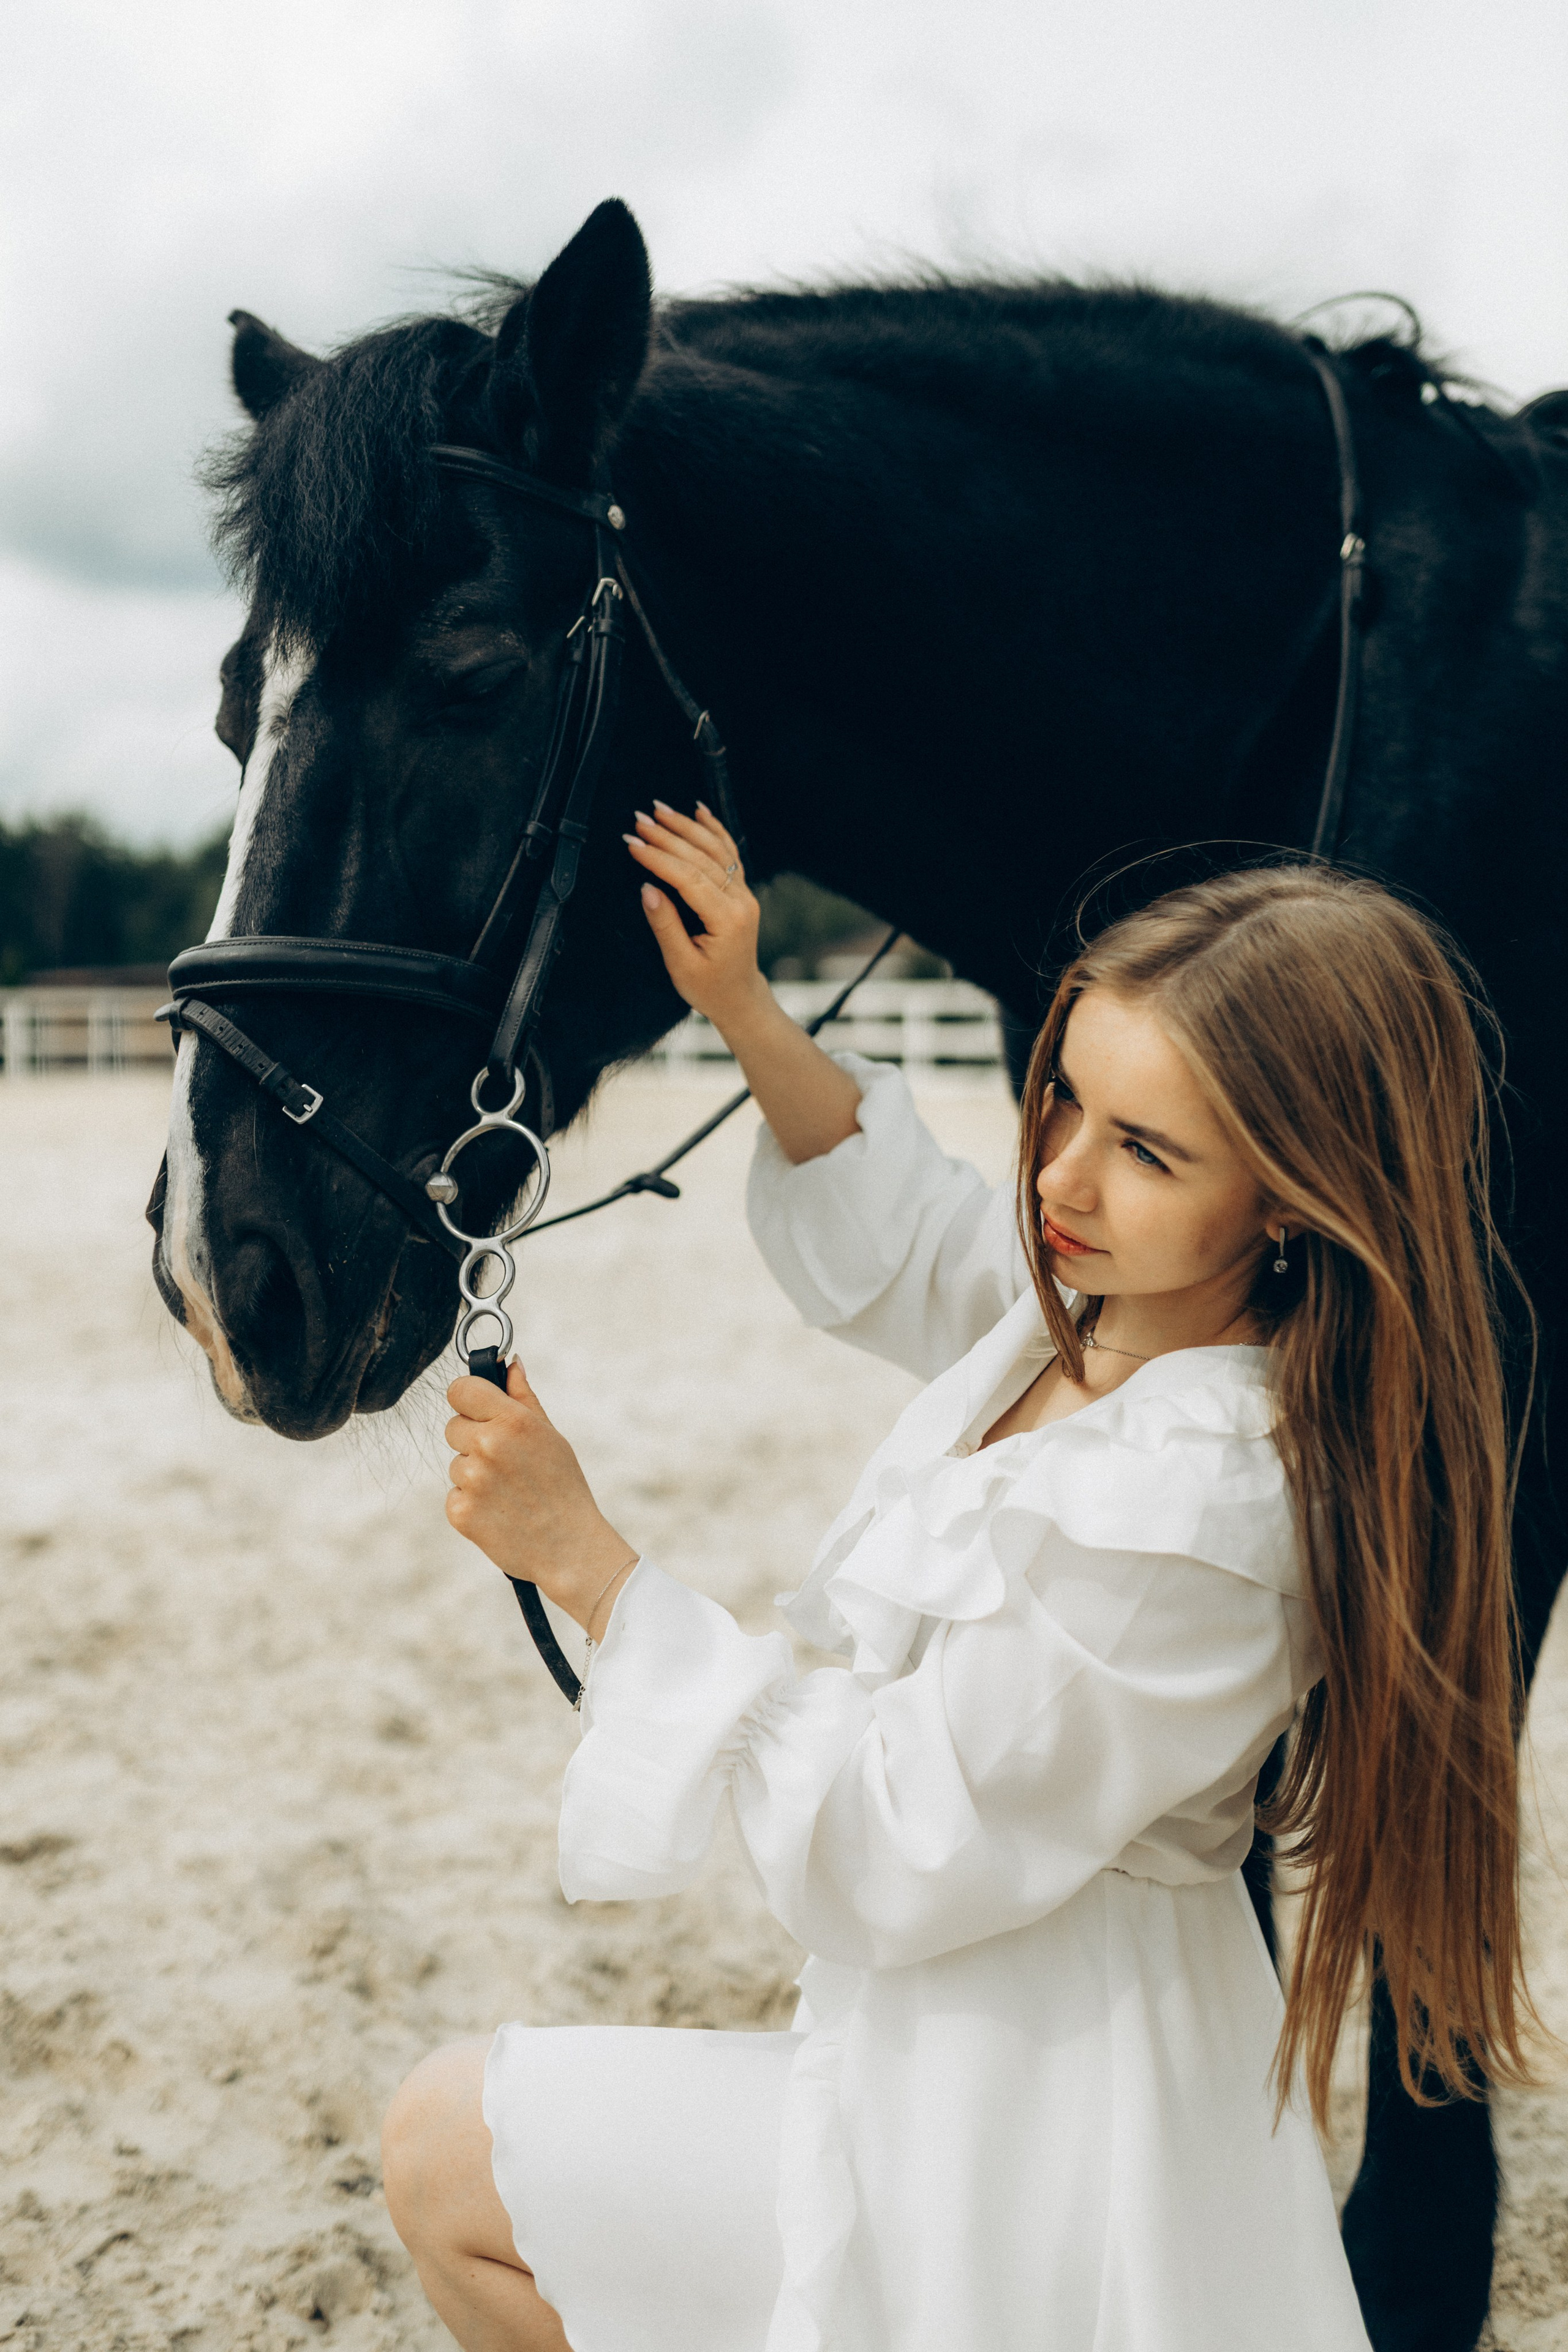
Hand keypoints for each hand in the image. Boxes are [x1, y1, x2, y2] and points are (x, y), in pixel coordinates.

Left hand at [444, 1362, 635, 1630]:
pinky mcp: (459, 1511)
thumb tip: (509, 1363)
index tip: (476, 1409)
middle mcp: (488, 1445)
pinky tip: (498, 1512)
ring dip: (474, 1474)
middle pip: (453, 1426)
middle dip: (472, 1439)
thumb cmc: (563, 1488)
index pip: (460, 1389)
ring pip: (455, 1463)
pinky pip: (453, 1494)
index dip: (467, 1398)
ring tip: (508, 1492)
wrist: (569, 1547)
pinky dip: (470, 1503)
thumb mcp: (550, 1436)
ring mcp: (471, 1479)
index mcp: (512, 1420)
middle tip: (505, 1462)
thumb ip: (523, 1397)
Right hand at [624, 800, 771, 1037]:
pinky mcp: (742, 891)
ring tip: (659, 810)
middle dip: (668, 836)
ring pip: (716, 850)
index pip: (689, 879)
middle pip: (702, 859)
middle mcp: (741, 902)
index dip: (659, 859)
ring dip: (687, 827)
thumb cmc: (709, 987)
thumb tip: (647, 889)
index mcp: (727, 921)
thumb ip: (665, 926)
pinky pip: (729, 853)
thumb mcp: (681, 965)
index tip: (633, 844)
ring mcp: (745, 894)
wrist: (739, 996)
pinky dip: (714, 830)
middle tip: (638, 820)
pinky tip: (699, 811)